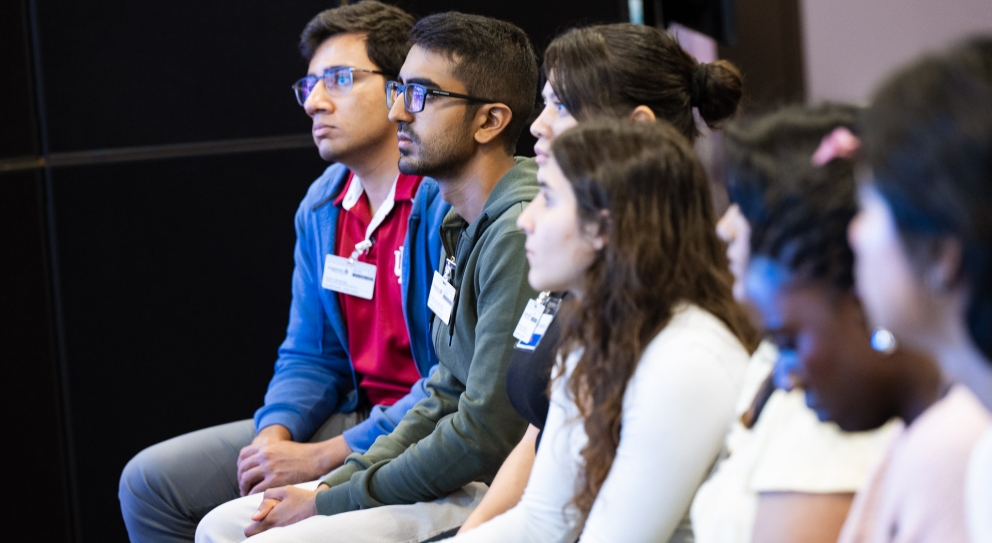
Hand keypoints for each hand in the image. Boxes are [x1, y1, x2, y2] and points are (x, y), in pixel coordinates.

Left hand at [237, 433, 352, 495]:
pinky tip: (254, 497)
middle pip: (243, 468)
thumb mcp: (282, 446)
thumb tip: (260, 458)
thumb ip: (269, 451)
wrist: (316, 458)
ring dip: (244, 487)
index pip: (243, 455)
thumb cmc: (301, 454)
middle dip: (240, 478)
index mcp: (266, 447)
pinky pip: (256, 490)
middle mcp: (265, 456)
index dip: (240, 466)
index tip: (242, 473)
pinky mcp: (275, 480)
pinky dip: (251, 495)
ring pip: (246, 479)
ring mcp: (269, 468)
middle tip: (243, 486)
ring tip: (246, 493)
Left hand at [244, 485, 320, 536]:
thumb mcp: (285, 491)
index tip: (263, 516)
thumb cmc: (303, 499)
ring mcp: (283, 536)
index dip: (253, 523)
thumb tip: (254, 515)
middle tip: (273, 517)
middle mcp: (274, 531)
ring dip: (271, 529)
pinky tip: (289, 523)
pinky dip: (279, 532)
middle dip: (261, 527)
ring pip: (267, 536)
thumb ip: (267, 498)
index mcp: (270, 520)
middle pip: (257, 536)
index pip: (248, 531)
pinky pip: (278, 537)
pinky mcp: (290, 537)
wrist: (322, 508)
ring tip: (283, 519)